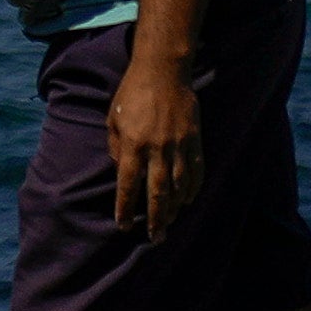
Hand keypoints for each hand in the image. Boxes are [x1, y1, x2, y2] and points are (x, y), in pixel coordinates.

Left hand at [102, 53, 201, 235]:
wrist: (164, 73)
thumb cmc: (132, 95)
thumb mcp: (113, 120)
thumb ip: (117, 148)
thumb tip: (123, 172)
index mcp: (133, 144)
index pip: (128, 185)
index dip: (126, 207)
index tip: (123, 225)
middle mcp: (157, 149)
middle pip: (157, 193)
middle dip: (155, 218)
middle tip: (155, 238)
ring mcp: (180, 146)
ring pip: (179, 186)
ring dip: (175, 208)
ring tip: (170, 224)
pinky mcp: (195, 141)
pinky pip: (196, 172)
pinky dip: (193, 189)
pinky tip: (188, 201)